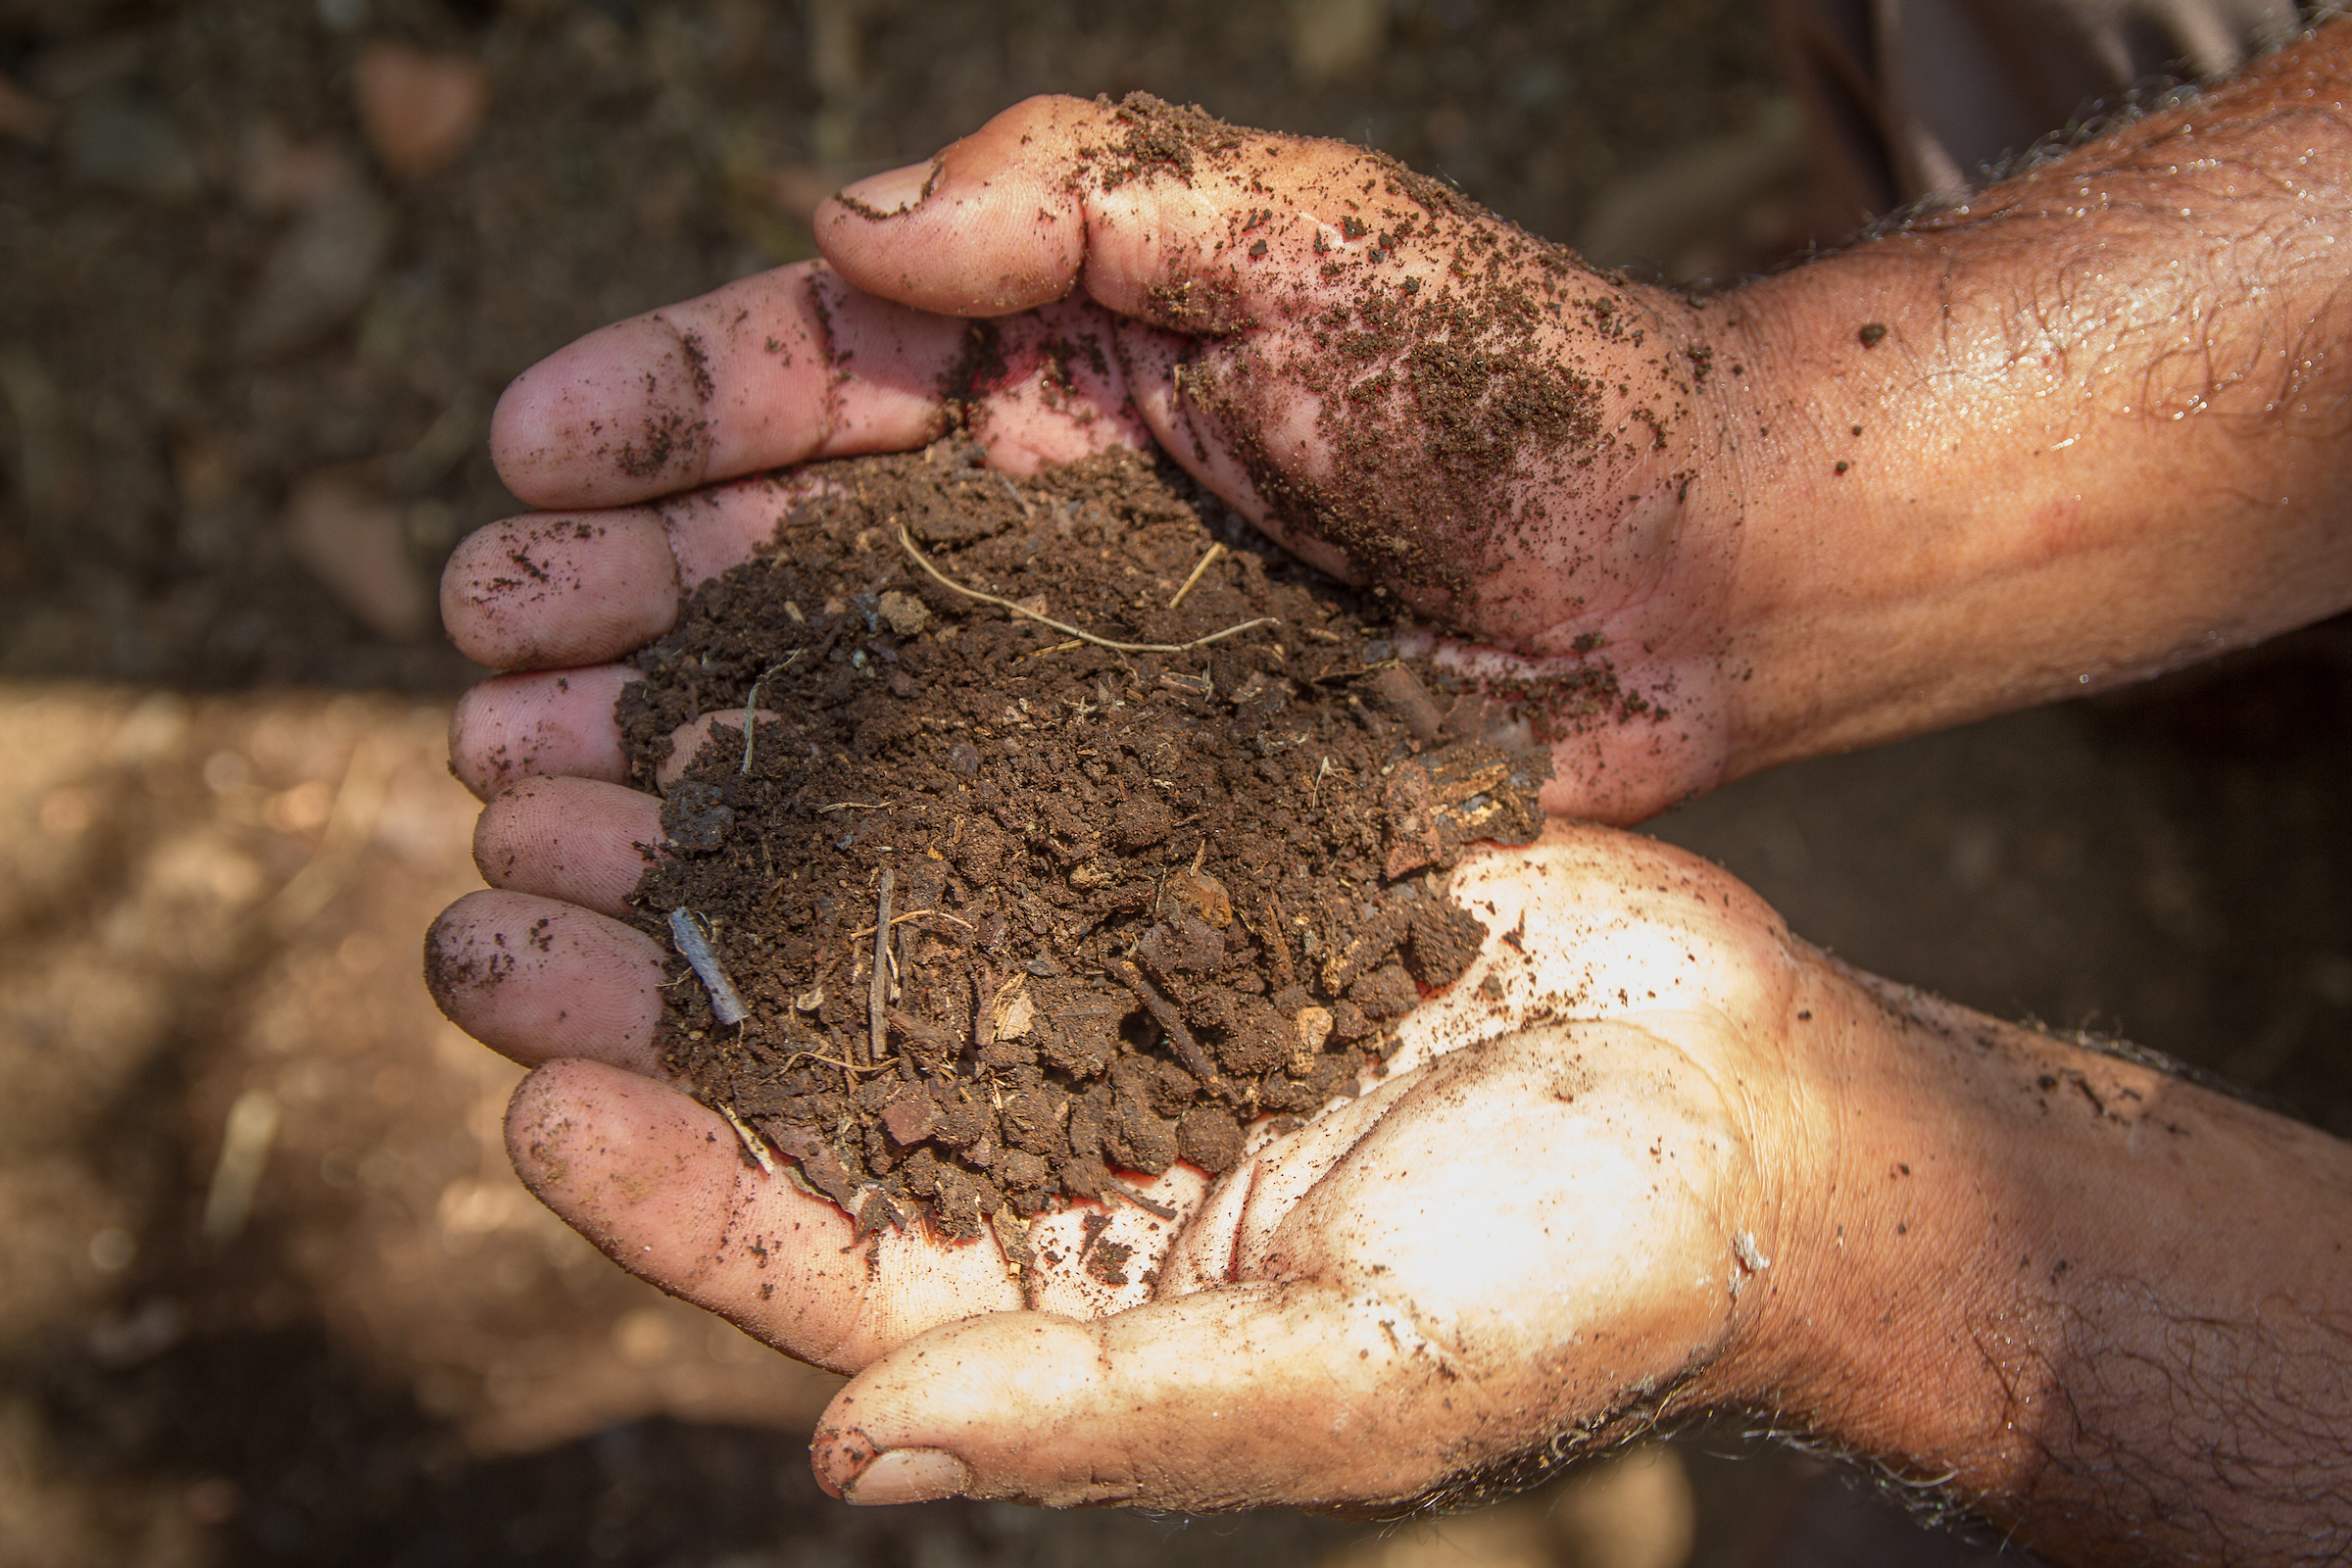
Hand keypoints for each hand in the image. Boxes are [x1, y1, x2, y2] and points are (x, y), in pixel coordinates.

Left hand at [438, 790, 2351, 1550]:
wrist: (1751, 1107)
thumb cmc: (1572, 1284)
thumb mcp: (1339, 1377)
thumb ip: (1094, 1407)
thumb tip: (844, 1453)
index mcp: (1068, 1298)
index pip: (813, 1256)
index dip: (661, 1186)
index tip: (523, 1086)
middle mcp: (1066, 1146)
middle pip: (810, 1068)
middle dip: (649, 983)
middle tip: (493, 872)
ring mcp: (1131, 992)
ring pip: (890, 915)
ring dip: (752, 840)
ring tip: (599, 746)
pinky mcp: (1205, 862)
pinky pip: (1032, 801)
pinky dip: (922, 743)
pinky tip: (828, 659)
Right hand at [446, 101, 1763, 823]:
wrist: (1686, 577)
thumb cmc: (1515, 383)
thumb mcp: (1305, 232)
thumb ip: (1079, 201)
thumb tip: (840, 223)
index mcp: (1044, 364)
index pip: (807, 369)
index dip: (656, 410)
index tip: (515, 464)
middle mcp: (1027, 522)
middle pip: (776, 554)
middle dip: (618, 602)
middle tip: (475, 666)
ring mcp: (1070, 674)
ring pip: (830, 707)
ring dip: (674, 746)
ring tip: (521, 793)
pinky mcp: (1130, 806)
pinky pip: (947, 832)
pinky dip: (823, 869)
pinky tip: (711, 909)